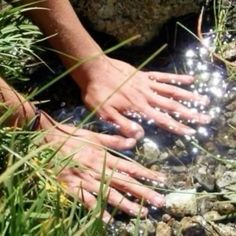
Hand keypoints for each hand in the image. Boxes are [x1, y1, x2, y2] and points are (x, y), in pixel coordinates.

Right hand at [39, 113, 165, 221]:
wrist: (49, 140)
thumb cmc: (72, 137)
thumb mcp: (95, 136)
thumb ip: (114, 141)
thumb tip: (133, 142)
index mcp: (104, 156)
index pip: (130, 167)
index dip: (147, 173)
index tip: (161, 180)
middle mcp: (99, 169)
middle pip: (124, 182)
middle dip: (143, 192)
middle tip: (159, 202)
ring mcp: (86, 179)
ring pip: (109, 193)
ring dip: (126, 204)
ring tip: (141, 213)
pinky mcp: (72, 187)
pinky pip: (86, 201)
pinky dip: (97, 210)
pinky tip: (108, 221)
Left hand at [75, 57, 210, 138]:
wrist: (94, 69)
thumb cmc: (97, 93)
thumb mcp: (104, 113)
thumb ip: (122, 124)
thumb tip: (139, 136)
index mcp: (138, 107)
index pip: (162, 119)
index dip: (177, 127)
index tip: (191, 132)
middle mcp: (147, 96)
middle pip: (172, 106)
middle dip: (190, 113)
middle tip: (206, 117)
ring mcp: (147, 84)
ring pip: (172, 91)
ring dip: (189, 97)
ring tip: (204, 100)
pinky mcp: (144, 75)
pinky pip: (163, 76)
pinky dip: (176, 78)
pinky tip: (189, 79)